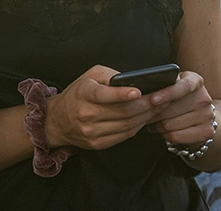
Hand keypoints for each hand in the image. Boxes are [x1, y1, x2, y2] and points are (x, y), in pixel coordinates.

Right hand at [44, 65, 159, 150]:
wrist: (57, 121)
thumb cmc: (77, 94)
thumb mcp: (89, 76)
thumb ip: (111, 76)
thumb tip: (135, 80)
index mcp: (83, 94)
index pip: (103, 95)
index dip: (121, 94)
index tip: (138, 91)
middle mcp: (86, 114)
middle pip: (123, 112)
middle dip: (147, 105)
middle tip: (163, 97)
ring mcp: (92, 132)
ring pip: (127, 125)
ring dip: (147, 116)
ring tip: (160, 106)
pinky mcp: (98, 144)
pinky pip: (125, 136)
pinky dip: (139, 126)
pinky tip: (147, 118)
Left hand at [145, 71, 216, 147]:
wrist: (202, 115)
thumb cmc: (180, 97)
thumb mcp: (175, 84)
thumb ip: (165, 83)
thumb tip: (145, 91)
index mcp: (196, 81)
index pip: (184, 86)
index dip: (168, 93)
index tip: (153, 100)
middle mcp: (204, 98)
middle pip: (171, 109)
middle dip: (152, 113)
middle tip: (144, 114)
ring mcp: (207, 116)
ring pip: (169, 124)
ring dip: (156, 125)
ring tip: (153, 122)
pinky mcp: (206, 132)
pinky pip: (175, 136)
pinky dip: (164, 135)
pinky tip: (162, 130)